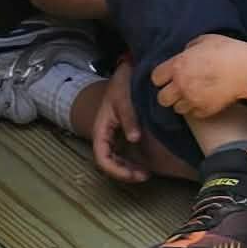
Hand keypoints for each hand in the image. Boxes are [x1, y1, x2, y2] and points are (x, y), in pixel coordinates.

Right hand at [91, 60, 147, 183]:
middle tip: (144, 176)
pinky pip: (123, 153)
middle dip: (124, 173)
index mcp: (100, 128)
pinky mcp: (121, 133)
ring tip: (145, 173)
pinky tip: (144, 164)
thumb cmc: (122, 84)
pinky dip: (131, 161)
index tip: (133, 174)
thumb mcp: (123, 98)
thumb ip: (129, 118)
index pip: (102, 157)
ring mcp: (112, 135)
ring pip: (115, 160)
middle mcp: (105, 135)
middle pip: (108, 162)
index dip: (115, 170)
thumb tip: (134, 139)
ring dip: (128, 169)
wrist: (126, 71)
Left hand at [153, 35, 246, 118]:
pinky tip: (204, 98)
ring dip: (182, 102)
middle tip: (178, 87)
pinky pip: (193, 114)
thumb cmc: (227, 51)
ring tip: (193, 94)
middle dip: (168, 93)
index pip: (156, 78)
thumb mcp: (203, 41)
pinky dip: (196, 108)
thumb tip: (184, 56)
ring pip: (177, 108)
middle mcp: (181, 85)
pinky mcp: (205, 111)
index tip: (169, 75)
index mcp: (178, 66)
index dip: (162, 76)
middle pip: (162, 98)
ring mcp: (193, 100)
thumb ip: (188, 50)